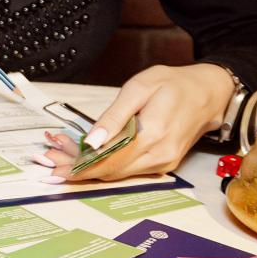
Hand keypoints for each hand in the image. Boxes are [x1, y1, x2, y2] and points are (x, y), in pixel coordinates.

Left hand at [33, 63, 231, 183]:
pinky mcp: (163, 164)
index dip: (79, 165)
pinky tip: (85, 154)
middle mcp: (160, 155)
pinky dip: (105, 164)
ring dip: (88, 167)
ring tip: (59, 155)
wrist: (209, 93)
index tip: (53, 163)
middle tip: (48, 157)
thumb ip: (114, 116)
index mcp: (153, 135)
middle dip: (76, 167)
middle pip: (110, 170)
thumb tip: (91, 141)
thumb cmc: (173, 84)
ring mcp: (163, 163)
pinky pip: (129, 169)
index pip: (109, 160)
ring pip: (117, 173)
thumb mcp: (139, 88)